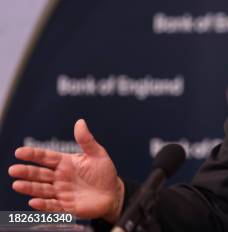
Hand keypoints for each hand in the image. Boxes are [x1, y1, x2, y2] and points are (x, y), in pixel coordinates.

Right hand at [8, 119, 123, 222]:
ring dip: (30, 187)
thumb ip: (86, 140)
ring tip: (17, 184)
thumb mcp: (97, 154)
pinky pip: (52, 205)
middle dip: (26, 172)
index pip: (46, 157)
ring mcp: (62, 192)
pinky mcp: (66, 206)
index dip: (33, 155)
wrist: (113, 193)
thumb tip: (80, 122)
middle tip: (13, 170)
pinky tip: (33, 202)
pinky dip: (43, 204)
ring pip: (42, 190)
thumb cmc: (104, 173)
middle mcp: (60, 177)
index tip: (20, 152)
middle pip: (40, 174)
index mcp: (66, 163)